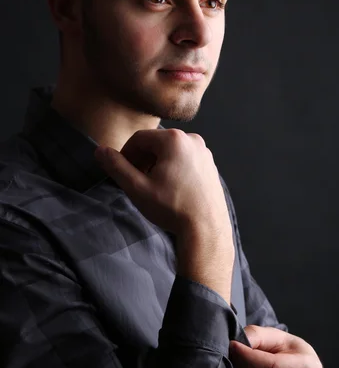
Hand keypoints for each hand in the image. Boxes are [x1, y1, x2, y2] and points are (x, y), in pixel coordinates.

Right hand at [95, 128, 230, 236]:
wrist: (206, 229)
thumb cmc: (173, 208)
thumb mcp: (137, 188)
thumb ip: (116, 167)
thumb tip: (100, 151)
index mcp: (174, 140)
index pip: (139, 138)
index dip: (125, 154)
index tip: (121, 172)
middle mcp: (192, 139)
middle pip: (156, 143)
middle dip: (141, 159)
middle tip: (134, 180)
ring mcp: (204, 152)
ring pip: (170, 151)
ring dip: (156, 164)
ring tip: (151, 186)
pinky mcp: (210, 164)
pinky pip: (185, 159)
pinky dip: (172, 168)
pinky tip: (169, 188)